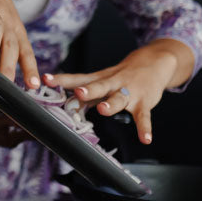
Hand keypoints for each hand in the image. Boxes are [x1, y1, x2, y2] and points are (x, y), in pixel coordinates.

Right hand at [0, 0, 39, 85]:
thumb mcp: (4, 26)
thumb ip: (3, 50)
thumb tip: (2, 80)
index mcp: (17, 28)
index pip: (26, 51)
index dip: (31, 68)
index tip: (34, 86)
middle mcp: (7, 20)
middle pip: (12, 44)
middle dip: (10, 66)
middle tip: (6, 86)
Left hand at [44, 40, 193, 143]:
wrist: (155, 61)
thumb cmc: (123, 74)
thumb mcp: (104, 80)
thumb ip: (87, 94)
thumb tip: (68, 106)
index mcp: (100, 79)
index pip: (79, 78)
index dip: (62, 79)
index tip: (46, 80)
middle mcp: (113, 83)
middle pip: (99, 85)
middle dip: (88, 90)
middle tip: (78, 92)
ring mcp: (130, 92)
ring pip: (120, 97)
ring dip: (112, 104)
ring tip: (104, 110)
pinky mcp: (145, 101)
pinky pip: (144, 116)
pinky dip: (145, 128)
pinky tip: (145, 139)